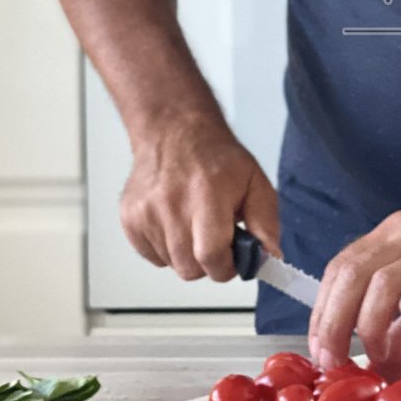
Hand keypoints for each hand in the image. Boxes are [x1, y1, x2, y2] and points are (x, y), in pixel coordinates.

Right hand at [120, 114, 280, 281]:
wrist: (174, 131)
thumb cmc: (216, 156)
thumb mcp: (255, 181)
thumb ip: (266, 221)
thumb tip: (270, 256)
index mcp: (207, 195)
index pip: (211, 256)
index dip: (226, 266)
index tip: (233, 259)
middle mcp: (172, 204)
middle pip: (189, 268)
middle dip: (208, 263)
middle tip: (216, 240)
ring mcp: (146, 212)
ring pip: (171, 264)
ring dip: (187, 255)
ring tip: (195, 225)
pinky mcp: (130, 218)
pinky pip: (152, 256)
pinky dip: (166, 249)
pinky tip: (176, 224)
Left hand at [307, 197, 400, 376]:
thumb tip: (385, 363)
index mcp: (395, 236)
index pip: (340, 269)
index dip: (323, 312)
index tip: (322, 350)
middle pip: (348, 276)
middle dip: (333, 325)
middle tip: (335, 363)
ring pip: (376, 284)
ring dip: (368, 329)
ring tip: (378, 360)